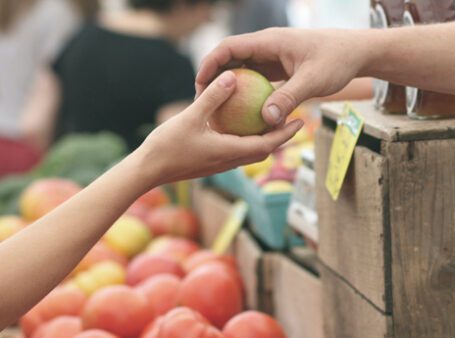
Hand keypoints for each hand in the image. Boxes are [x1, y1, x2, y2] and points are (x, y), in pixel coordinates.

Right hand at [134, 70, 302, 186]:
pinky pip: (236, 151)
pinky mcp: (210, 163)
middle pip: (263, 151)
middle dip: (280, 137)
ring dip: (264, 139)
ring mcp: (220, 164)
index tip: (300, 121)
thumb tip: (232, 76)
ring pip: (250, 152)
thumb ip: (212, 97)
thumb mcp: (190, 117)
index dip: (285, 134)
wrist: (147, 171)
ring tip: (271, 121)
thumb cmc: (167, 146)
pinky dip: (246, 139)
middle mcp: (229, 161)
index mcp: (229, 152)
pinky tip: (240, 125)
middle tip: (293, 120)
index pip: (267, 145)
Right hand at [195, 28, 367, 125]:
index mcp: (269, 41)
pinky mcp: (279, 68)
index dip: (210, 64)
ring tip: (218, 110)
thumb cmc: (337, 60)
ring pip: (242, 70)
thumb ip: (289, 98)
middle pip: (230, 58)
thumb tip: (266, 120)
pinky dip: (247, 93)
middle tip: (203, 102)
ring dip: (229, 87)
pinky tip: (243, 113)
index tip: (199, 85)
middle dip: (214, 78)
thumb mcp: (313, 80)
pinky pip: (256, 80)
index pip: (229, 47)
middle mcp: (267, 47)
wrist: (356, 52)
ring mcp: (272, 57)